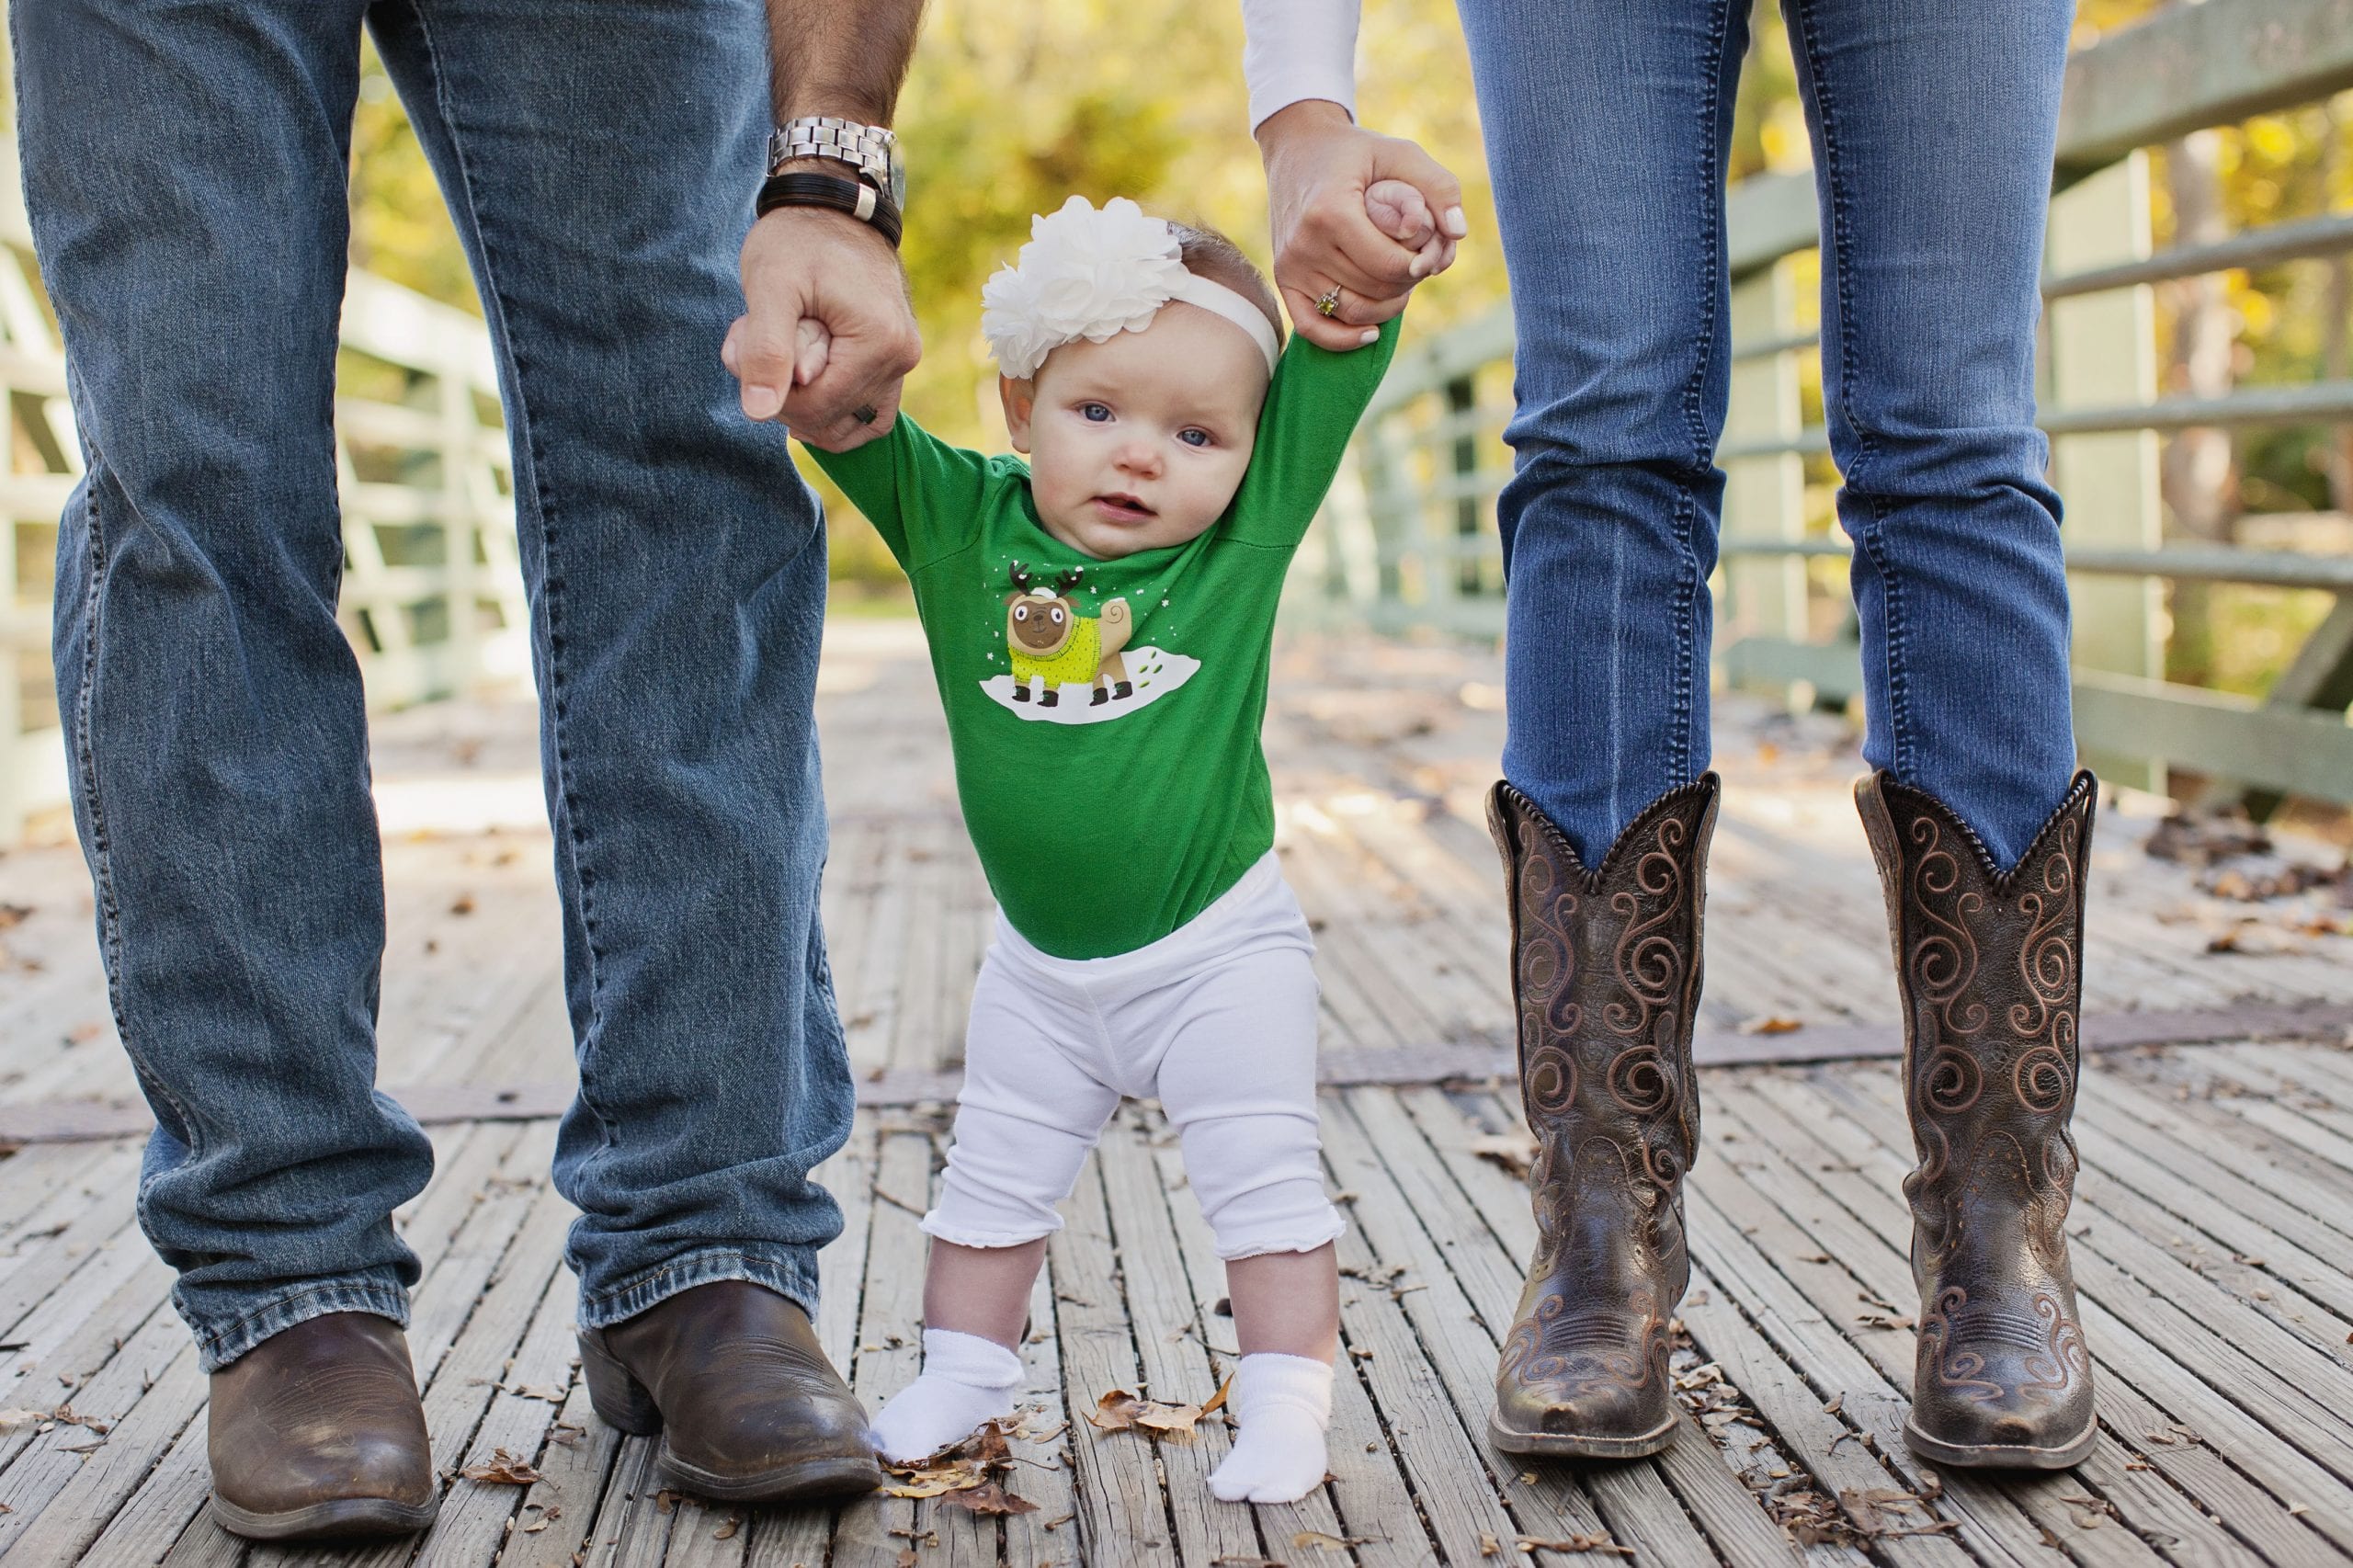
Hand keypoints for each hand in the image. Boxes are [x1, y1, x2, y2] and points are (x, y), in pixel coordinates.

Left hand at [726, 203, 920, 450]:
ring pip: (847, 425)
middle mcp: (902, 358)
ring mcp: (903, 363)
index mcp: (880, 342)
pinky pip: (865, 414)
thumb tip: (758, 413)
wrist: (833, 207)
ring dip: (802, 401)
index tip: (746, 345)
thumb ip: (765, 350)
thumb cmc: (798, 239)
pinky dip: (829, 408)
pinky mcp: (894, 362)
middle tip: (757, 340)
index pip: (817, 408)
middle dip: (783, 392)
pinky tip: (800, 381)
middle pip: (830, 419)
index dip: (770, 390)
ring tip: (781, 350)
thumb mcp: (771, 287)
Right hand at [1257, 101, 1464, 350]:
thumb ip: (1438, 187)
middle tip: (1417, 261)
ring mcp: (1291, 265)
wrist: (1297, 148)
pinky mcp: (1284, 278)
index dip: (1420, 266)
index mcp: (1331, 211)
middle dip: (1407, 282)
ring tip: (1399, 281)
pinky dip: (1344, 338)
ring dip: (1386, 306)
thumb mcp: (1401, 154)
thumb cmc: (1355, 152)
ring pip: (1352, 311)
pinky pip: (1313, 327)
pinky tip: (1371, 333)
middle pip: (1374, 290)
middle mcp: (1305, 243)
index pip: (1389, 265)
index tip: (1430, 250)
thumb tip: (1457, 234)